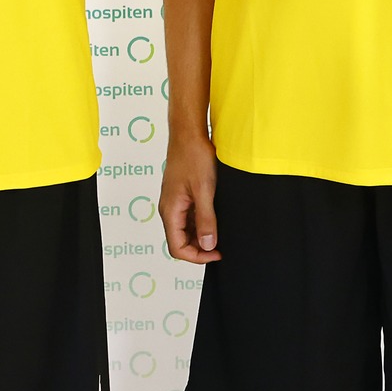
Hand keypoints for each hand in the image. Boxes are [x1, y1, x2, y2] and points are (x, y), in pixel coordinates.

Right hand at [160, 132, 220, 263]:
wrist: (189, 134)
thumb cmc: (194, 157)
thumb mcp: (204, 190)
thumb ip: (205, 220)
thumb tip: (207, 245)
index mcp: (170, 210)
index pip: (177, 247)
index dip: (197, 256)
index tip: (217, 253)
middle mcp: (169, 209)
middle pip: (180, 241)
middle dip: (200, 248)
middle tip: (222, 246)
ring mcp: (175, 202)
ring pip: (185, 230)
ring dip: (201, 236)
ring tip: (221, 231)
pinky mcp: (182, 195)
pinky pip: (189, 217)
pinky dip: (201, 223)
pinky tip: (216, 217)